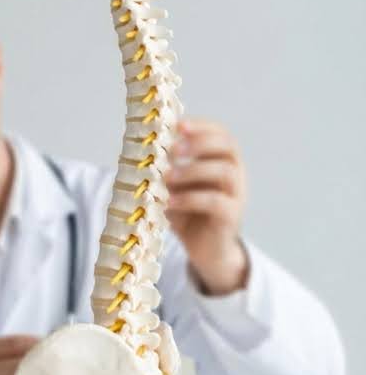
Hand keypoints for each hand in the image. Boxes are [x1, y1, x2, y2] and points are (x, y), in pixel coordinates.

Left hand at [165, 118, 249, 294]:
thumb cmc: (186, 212)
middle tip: (172, 148)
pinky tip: (170, 201)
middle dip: (199, 143)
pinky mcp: (231, 217)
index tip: (178, 125)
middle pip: (228, 147)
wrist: (205, 250)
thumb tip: (137, 152)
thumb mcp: (172, 187)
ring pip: (225, 172)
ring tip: (166, 176)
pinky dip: (191, 198)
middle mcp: (234, 173)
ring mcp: (236, 195)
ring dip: (193, 170)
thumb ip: (163, 169)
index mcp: (222, 160)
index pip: (220, 134)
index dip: (201, 126)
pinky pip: (216, 202)